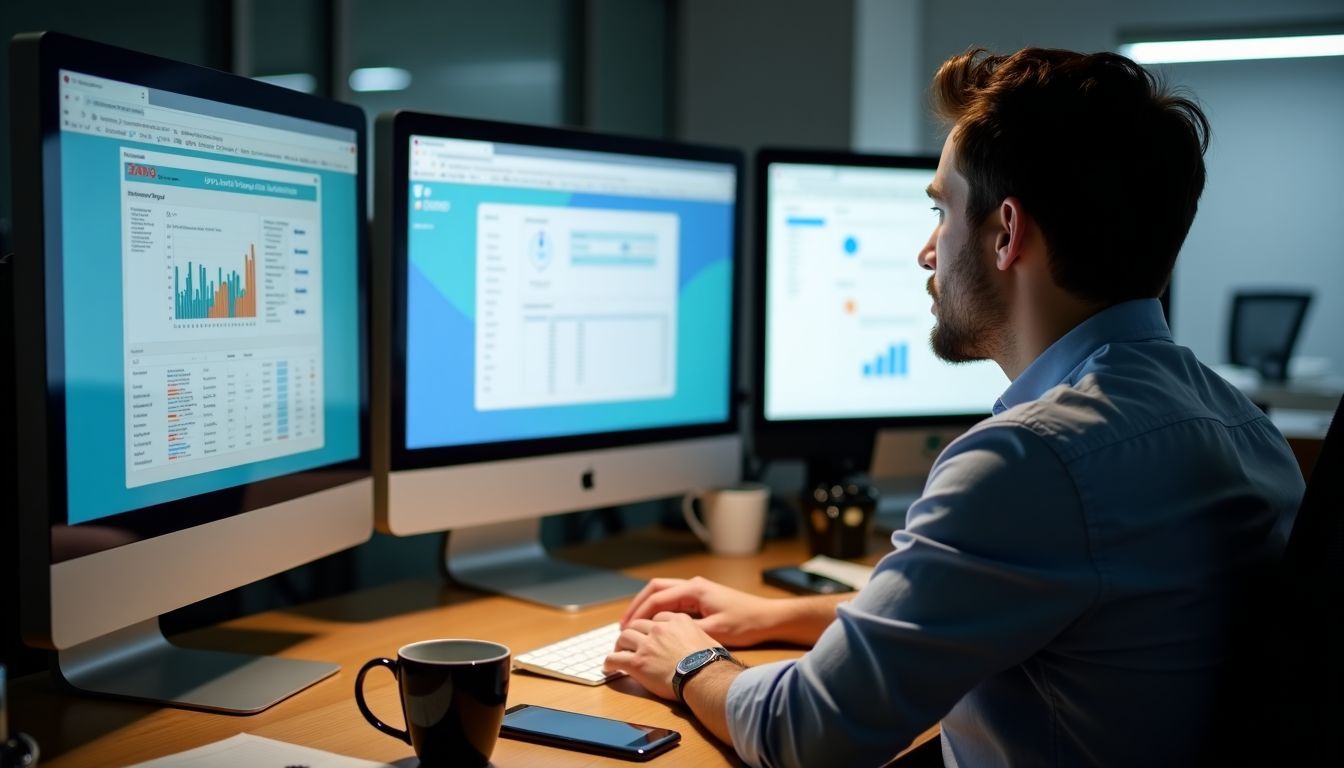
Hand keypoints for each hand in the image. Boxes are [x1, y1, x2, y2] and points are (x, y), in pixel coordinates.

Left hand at [605, 612, 720, 700]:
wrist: (705, 677)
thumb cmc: (712, 663)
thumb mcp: (709, 640)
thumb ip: (697, 637)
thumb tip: (701, 644)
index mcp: (678, 621)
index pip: (658, 617)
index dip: (652, 626)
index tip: (650, 632)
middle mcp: (660, 629)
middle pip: (639, 624)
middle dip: (634, 632)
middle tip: (630, 641)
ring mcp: (647, 645)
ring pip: (624, 637)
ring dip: (620, 644)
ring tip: (618, 651)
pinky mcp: (637, 662)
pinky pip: (616, 658)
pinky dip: (610, 662)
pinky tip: (609, 667)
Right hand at [619, 576, 784, 646]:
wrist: (768, 618)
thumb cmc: (745, 624)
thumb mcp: (715, 631)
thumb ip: (687, 631)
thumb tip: (661, 636)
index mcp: (694, 590)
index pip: (656, 598)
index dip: (638, 614)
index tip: (626, 629)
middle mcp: (693, 585)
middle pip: (655, 589)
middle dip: (637, 606)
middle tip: (623, 625)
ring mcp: (697, 589)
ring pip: (663, 592)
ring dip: (647, 606)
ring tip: (634, 624)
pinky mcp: (702, 597)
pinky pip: (673, 600)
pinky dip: (659, 610)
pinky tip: (654, 624)